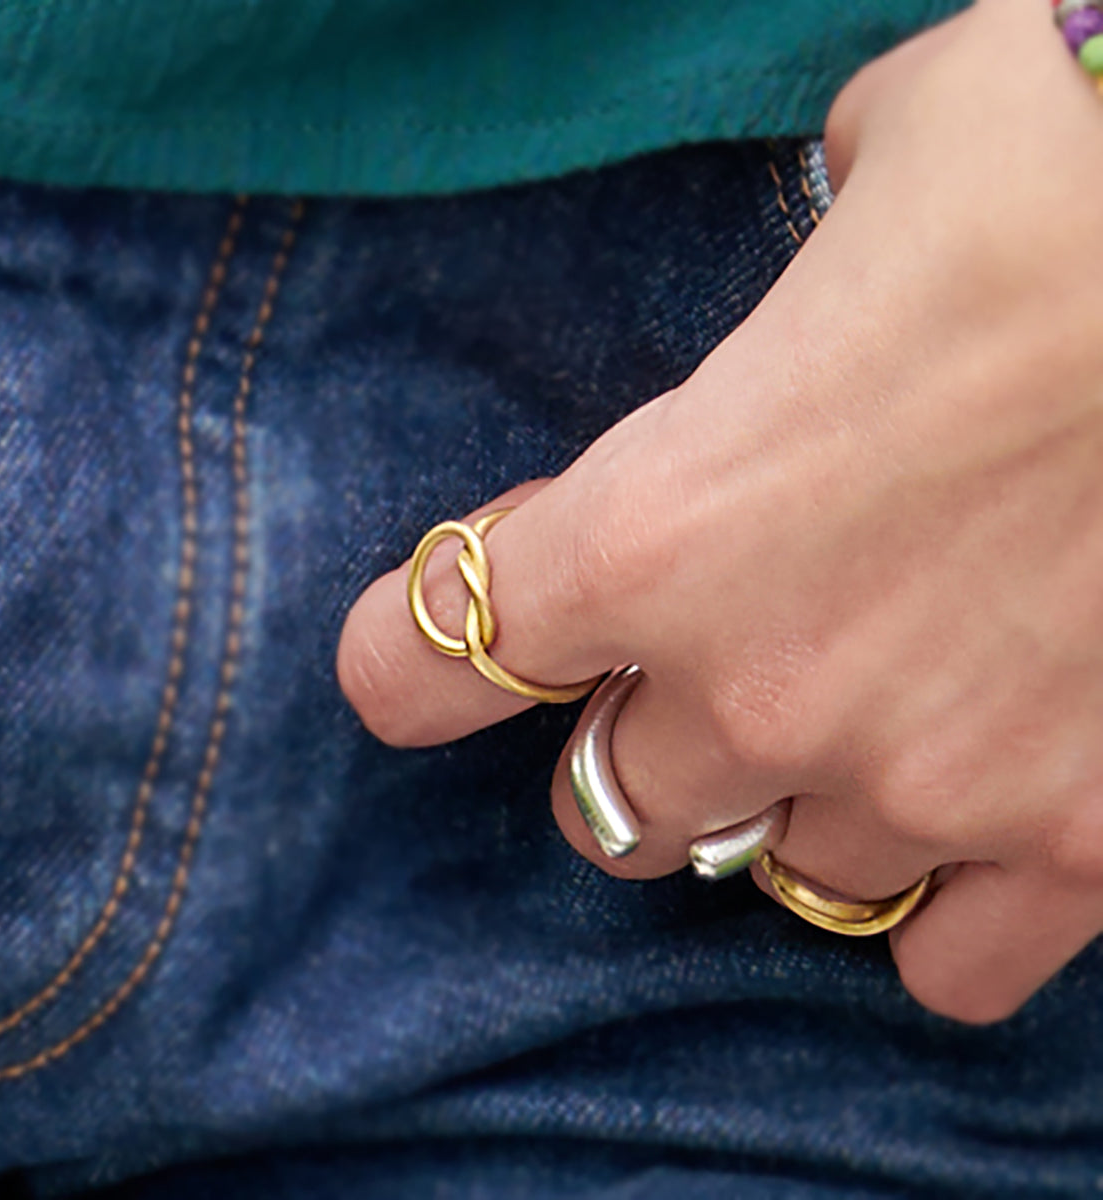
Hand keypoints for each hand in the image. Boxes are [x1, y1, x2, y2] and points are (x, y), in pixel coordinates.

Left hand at [337, 0, 1102, 1023]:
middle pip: (609, 802)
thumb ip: (782, 305)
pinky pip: (946, 962)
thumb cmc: (1063, 164)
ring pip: (778, 869)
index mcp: (658, 526)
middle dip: (629, 743)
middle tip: (690, 673)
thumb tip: (810, 324)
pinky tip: (964, 815)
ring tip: (862, 712)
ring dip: (789, 802)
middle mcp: (764, 687)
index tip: (417, 651)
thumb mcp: (864, 187)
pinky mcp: (1088, 839)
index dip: (408, 657)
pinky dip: (937, 904)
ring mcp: (926, 783)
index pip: (435, 652)